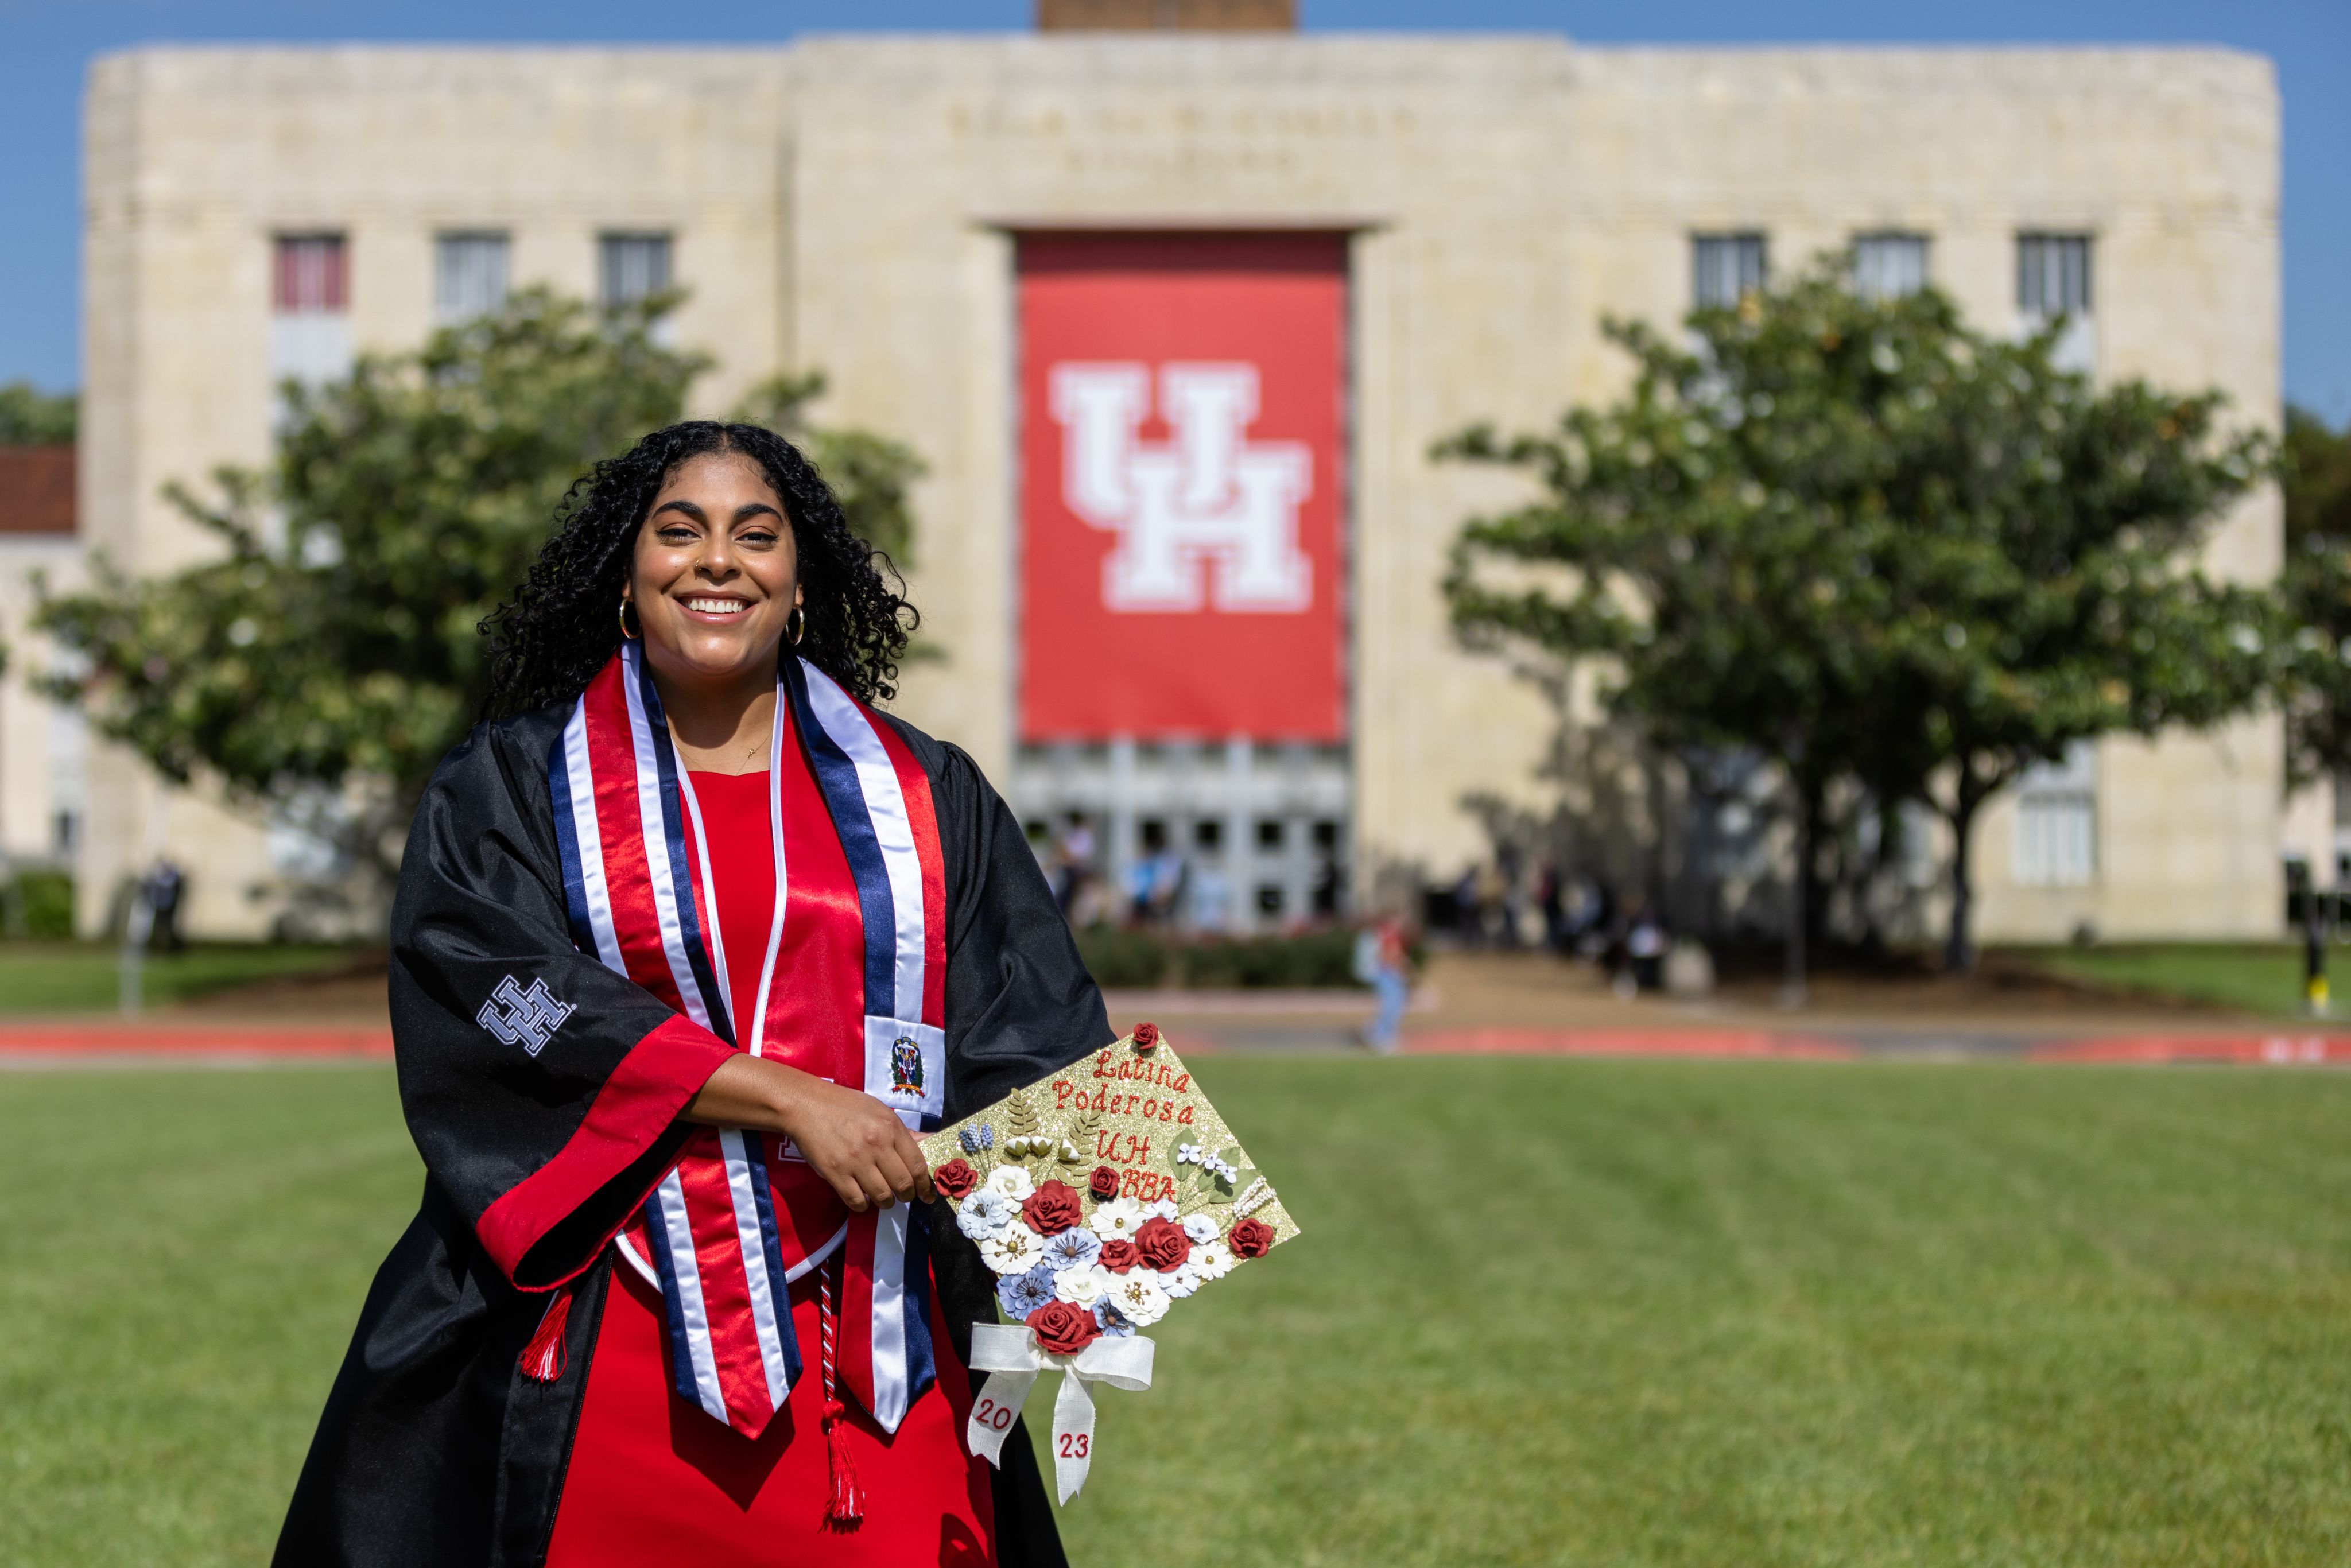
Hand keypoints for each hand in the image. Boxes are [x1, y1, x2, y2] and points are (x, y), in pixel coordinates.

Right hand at [685, 1054, 935, 1212]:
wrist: (806, 1106)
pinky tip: (862, 1200)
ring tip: (883, 1198)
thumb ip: (904, 1132)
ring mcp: (854, 1160)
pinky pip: (857, 1201)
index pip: (917, 1165)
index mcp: (890, 1127)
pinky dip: (863, 1206)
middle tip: (903, 1196)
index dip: (925, 1185)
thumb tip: (930, 1144)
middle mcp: (876, 1145)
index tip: (927, 1194)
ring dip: (886, 1203)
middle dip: (907, 1196)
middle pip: (903, 1184)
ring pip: (882, 1196)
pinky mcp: (834, 1173)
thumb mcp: (880, 1111)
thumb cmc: (846, 1106)